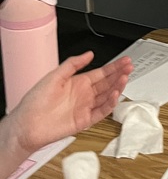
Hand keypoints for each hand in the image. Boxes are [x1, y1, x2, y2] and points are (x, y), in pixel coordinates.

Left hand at [9, 51, 131, 156]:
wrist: (27, 124)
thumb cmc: (35, 102)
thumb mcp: (54, 76)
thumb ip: (72, 65)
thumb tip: (88, 54)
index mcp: (78, 82)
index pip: (101, 73)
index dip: (114, 67)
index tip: (125, 61)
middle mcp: (84, 94)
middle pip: (107, 83)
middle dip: (120, 74)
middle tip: (129, 67)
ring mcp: (86, 107)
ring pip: (107, 96)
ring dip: (117, 87)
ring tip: (124, 78)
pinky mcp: (85, 120)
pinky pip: (102, 111)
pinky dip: (110, 104)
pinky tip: (115, 95)